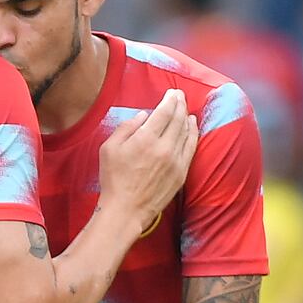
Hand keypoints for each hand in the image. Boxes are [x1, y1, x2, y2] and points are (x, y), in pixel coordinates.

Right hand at [97, 89, 197, 231]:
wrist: (126, 210)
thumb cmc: (113, 179)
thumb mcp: (109, 149)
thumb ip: (126, 128)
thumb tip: (142, 116)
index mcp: (145, 139)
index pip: (164, 112)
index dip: (170, 99)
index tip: (172, 92)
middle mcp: (164, 147)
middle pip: (177, 119)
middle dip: (180, 104)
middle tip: (179, 95)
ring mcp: (176, 160)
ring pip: (186, 132)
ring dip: (186, 116)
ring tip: (185, 108)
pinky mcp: (181, 172)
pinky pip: (191, 147)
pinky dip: (193, 133)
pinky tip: (192, 126)